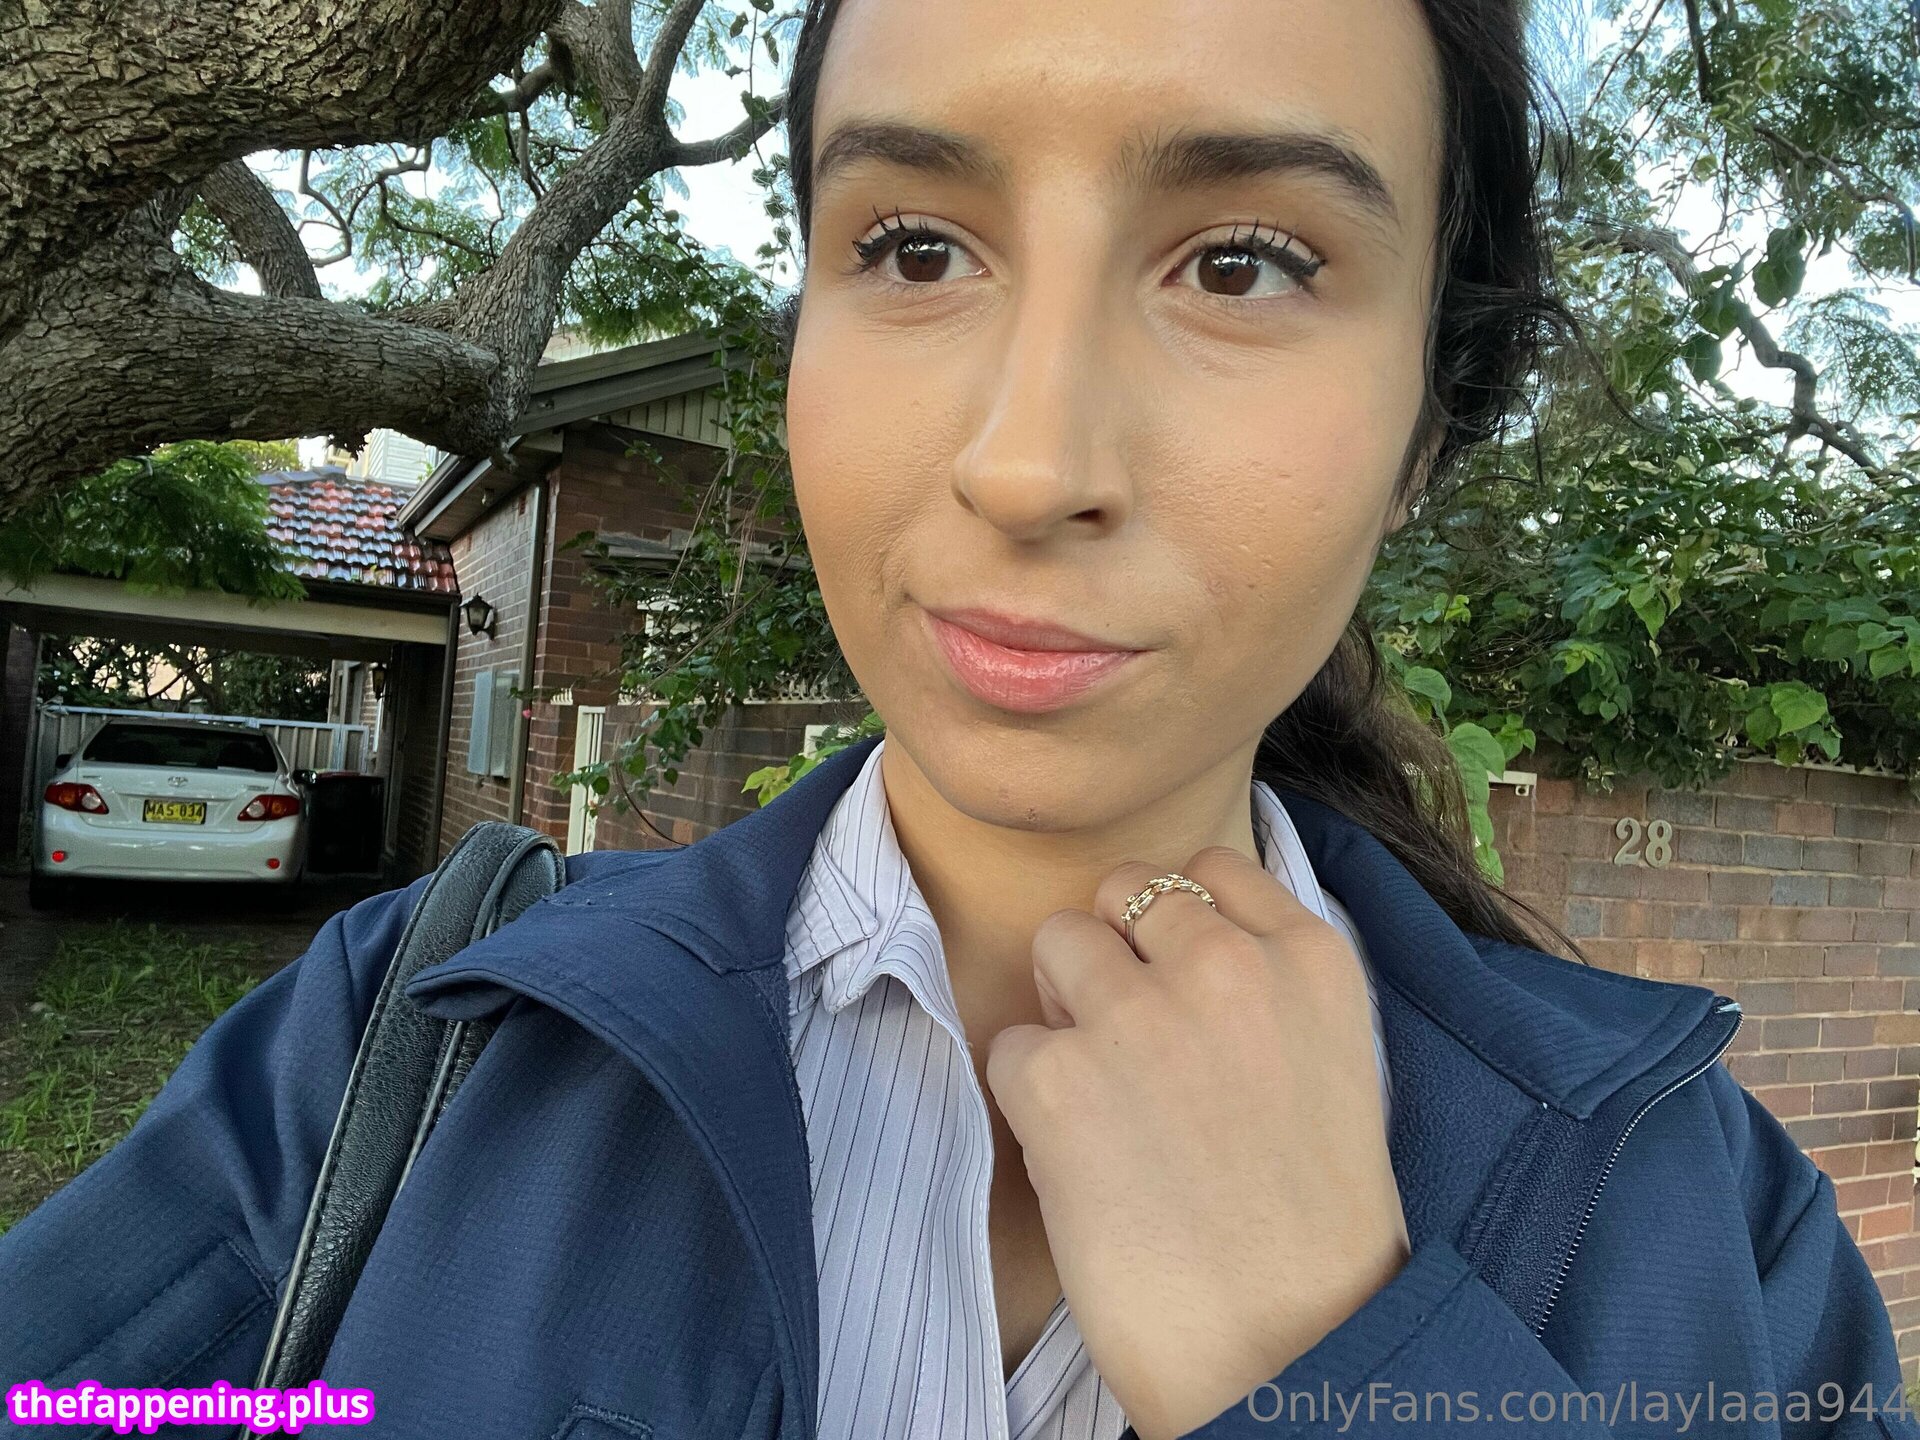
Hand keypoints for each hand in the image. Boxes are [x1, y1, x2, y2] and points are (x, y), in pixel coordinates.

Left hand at [984, 845, 1409, 1439]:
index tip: (1177, 980)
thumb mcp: (1333, 1065)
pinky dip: (1028, 1098)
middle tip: (1133, 1046)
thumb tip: (1176, 943)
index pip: (1210, 868)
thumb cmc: (1312, 1230)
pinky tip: (1079, 1162)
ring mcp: (1138, 1014)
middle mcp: (1225, 963)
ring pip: (1056, 944)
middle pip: (1121, 892)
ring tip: (1106, 1103)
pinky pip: (1009, 1045)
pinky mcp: (1058, 1078)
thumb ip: (1266, 987)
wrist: (1293, 1352)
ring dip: (1064, 1012)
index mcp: (1310, 957)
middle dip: (1113, 954)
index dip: (1175, 922)